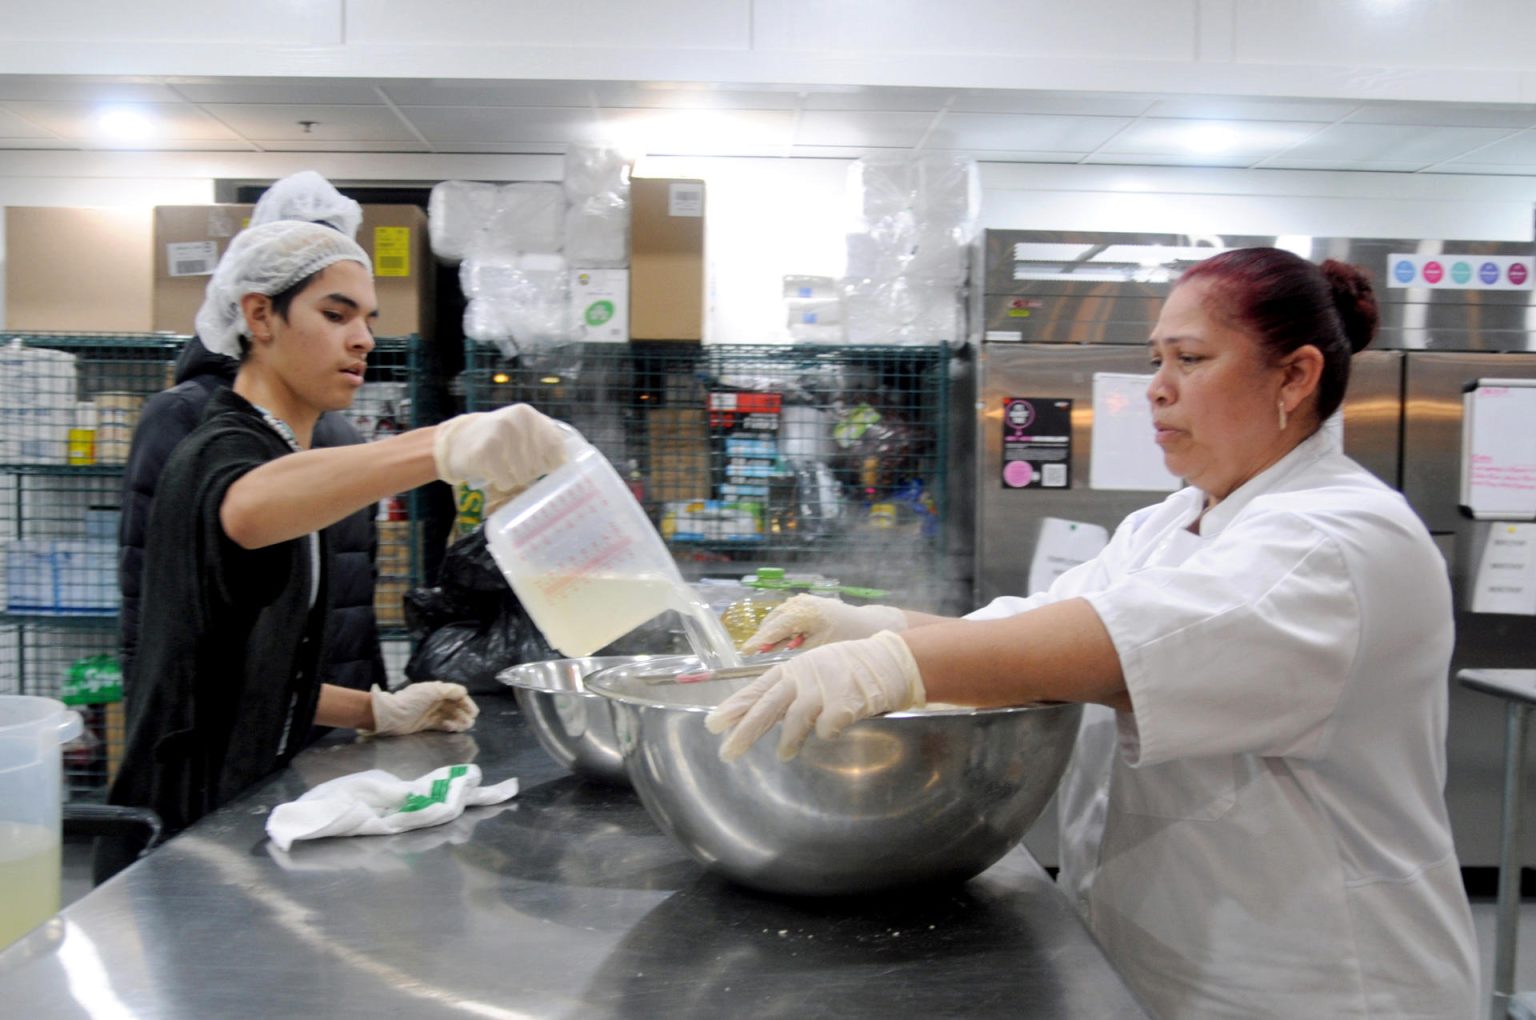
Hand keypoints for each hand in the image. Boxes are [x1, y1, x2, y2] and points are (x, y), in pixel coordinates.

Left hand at [365, 682, 479, 736]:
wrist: (392, 715)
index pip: (457, 695)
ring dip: (459, 721)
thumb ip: (450, 691)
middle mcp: (436, 701)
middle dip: (464, 713)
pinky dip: (449, 726)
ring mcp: (432, 713)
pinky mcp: (427, 724)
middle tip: (470, 722)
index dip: (466, 703)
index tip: (474, 712)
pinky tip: (451, 728)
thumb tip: (464, 692)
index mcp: (437, 690)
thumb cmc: (412, 701)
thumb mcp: (432, 691)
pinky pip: (443, 724)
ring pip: (451, 716)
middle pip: (455, 706)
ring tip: (463, 727)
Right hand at [433, 404, 567, 502]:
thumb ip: (542, 441)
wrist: (456, 441)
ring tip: (503, 468)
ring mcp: (502, 433)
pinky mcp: (487, 450)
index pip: (556, 448)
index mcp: (531, 416)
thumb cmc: (496, 441)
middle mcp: (518, 421)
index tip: (545, 471)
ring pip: (524, 475)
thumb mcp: (520, 432)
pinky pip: (507, 480)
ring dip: (515, 479)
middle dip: (530, 473)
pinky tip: (493, 473)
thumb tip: (568, 466)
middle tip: (515, 467)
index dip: (553, 465)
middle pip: (540, 465)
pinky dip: (502, 483)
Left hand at [705, 630, 924, 761]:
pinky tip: (831, 732)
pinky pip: (827, 727)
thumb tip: (760, 715)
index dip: (735, 707)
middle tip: (727, 753)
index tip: (713, 724)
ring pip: (795, 719)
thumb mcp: (812, 670)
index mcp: (793, 670)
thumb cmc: (847, 668)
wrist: (887, 659)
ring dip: (788, 740)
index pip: (757, 689)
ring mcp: (823, 688)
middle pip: (768, 706)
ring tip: (783, 755)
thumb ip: (790, 690)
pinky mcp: (844, 701)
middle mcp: (803, 677)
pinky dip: (826, 733)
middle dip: (745, 730)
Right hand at [740, 594, 906, 652]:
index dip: (759, 640)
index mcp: (805, 614)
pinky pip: (786, 614)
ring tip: (768, 648)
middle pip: (773, 620)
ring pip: (778, 616)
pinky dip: (781, 626)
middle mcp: (801, 603)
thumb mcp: (820, 649)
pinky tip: (782, 640)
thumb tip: (773, 653)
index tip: (745, 651)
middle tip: (754, 653)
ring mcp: (803, 600)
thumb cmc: (848, 640)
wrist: (868, 624)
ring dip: (772, 631)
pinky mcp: (806, 602)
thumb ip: (794, 649)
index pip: (775, 628)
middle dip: (764, 636)